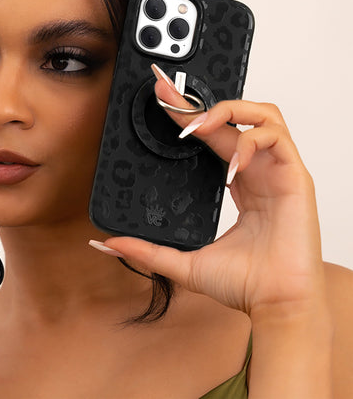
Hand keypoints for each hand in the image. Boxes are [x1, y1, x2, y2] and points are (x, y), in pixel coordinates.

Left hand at [100, 65, 325, 316]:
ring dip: (228, 111)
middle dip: (197, 101)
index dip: (187, 115)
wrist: (276, 305)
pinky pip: (276, 139)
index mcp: (236, 181)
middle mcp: (256, 170)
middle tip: (164, 93)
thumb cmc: (244, 284)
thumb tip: (105, 243)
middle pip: (231, 117)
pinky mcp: (294, 176)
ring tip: (197, 127)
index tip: (160, 99)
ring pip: (262, 114)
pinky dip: (251, 142)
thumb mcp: (182, 261)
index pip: (211, 136)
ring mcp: (276, 170)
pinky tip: (231, 164)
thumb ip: (145, 250)